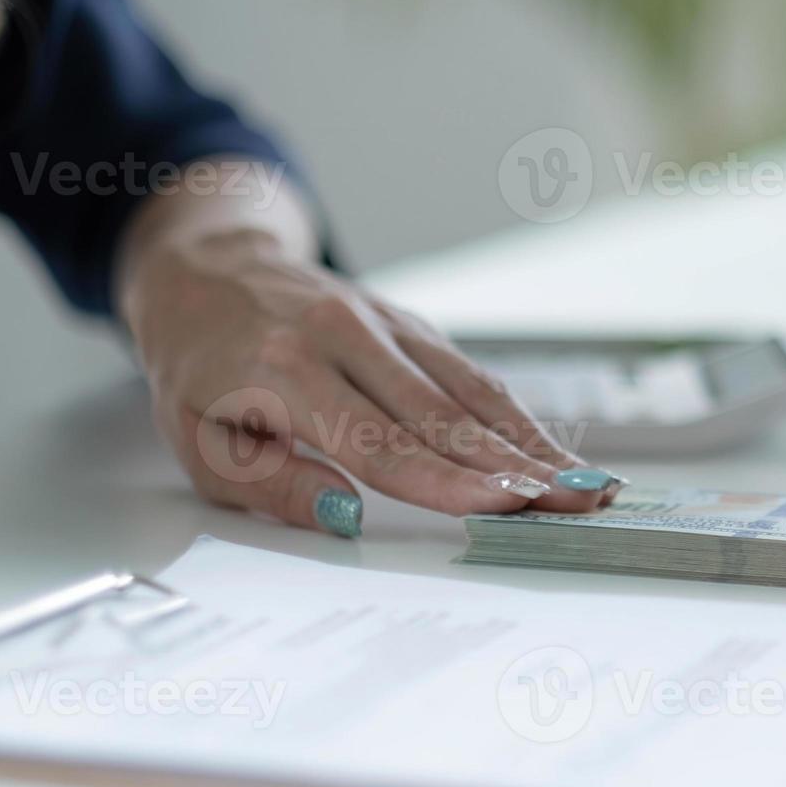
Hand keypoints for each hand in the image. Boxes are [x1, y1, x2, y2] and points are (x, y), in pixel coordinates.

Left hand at [117, 168, 613, 537]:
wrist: (207, 271)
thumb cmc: (201, 368)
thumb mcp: (199, 440)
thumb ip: (271, 483)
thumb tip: (345, 515)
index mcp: (284, 369)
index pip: (379, 440)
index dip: (445, 480)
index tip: (503, 507)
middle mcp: (344, 337)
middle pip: (444, 416)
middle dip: (515, 466)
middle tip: (574, 506)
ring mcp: (386, 325)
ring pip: (472, 392)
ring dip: (533, 444)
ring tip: (586, 485)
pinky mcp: (412, 325)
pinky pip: (471, 377)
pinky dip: (518, 419)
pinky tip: (555, 454)